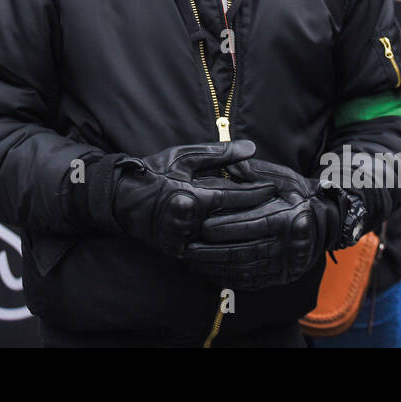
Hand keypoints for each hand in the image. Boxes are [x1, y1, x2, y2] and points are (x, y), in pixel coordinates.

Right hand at [84, 140, 276, 257]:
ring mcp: (185, 241)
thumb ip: (219, 154)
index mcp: (194, 197)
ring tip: (267, 224)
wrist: (121, 200)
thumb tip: (252, 149)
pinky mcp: (180, 252)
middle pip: (234, 221)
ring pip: (225, 239)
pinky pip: (211, 251)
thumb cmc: (154, 173)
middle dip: (258, 214)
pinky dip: (227, 245)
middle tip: (280, 207)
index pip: (235, 197)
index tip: (276, 187)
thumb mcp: (185, 156)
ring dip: (246, 232)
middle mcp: (192, 223)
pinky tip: (243, 240)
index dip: (257, 192)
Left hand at [182, 159, 337, 288]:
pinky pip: (252, 282)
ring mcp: (283, 264)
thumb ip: (255, 172)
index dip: (227, 227)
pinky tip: (210, 274)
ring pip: (245, 269)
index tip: (203, 227)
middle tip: (188, 249)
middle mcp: (286, 244)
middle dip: (213, 251)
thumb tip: (230, 164)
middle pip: (245, 250)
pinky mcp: (279, 277)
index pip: (253, 224)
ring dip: (216, 267)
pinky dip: (229, 279)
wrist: (324, 222)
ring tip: (192, 262)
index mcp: (286, 218)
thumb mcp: (282, 178)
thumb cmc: (298, 195)